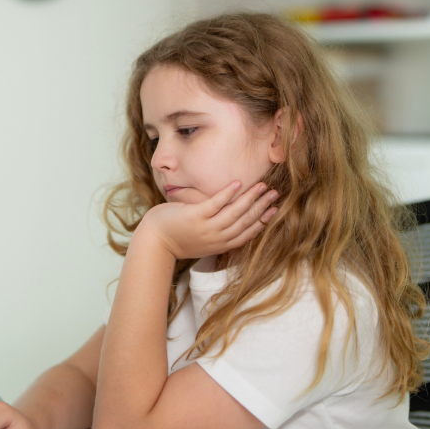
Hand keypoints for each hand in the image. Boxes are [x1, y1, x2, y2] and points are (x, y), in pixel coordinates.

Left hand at [139, 181, 277, 259]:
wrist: (154, 243)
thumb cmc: (177, 238)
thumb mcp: (202, 240)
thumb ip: (217, 232)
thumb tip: (229, 218)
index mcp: (220, 245)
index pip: (247, 233)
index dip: (263, 221)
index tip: (274, 211)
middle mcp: (216, 238)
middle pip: (245, 221)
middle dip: (262, 207)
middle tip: (275, 194)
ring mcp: (206, 228)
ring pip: (234, 213)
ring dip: (250, 198)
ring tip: (262, 186)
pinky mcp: (194, 217)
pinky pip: (215, 204)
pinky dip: (227, 194)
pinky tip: (237, 183)